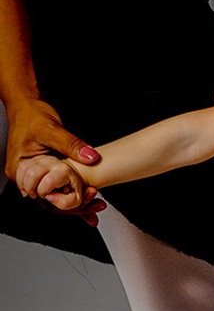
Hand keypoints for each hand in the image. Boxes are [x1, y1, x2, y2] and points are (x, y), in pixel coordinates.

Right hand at [5, 99, 103, 222]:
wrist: (27, 105)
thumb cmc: (32, 115)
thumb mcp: (52, 130)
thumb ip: (71, 145)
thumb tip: (90, 157)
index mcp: (20, 168)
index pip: (42, 195)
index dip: (66, 201)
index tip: (88, 197)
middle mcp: (23, 174)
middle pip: (49, 199)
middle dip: (74, 205)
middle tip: (96, 202)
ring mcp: (32, 173)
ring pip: (54, 194)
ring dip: (74, 199)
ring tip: (95, 200)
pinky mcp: (42, 170)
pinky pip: (56, 184)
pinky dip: (71, 189)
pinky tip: (88, 193)